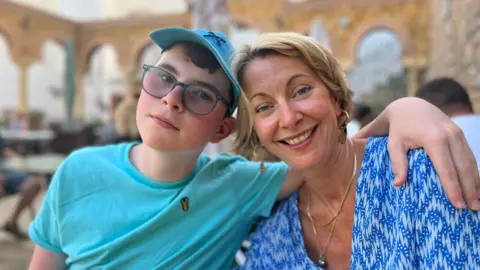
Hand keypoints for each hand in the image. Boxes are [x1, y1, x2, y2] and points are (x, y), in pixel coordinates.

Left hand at [355, 97, 479, 209]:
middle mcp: (450, 136)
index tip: (457, 205)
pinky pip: (470, 155)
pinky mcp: (460, 134)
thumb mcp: (393, 143)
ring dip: (476, 183)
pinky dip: (475, 172)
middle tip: (472, 209)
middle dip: (469, 189)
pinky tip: (477, 187)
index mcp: (434, 139)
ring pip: (471, 162)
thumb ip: (397, 163)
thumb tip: (398, 184)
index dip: (453, 188)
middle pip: (463, 167)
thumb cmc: (398, 128)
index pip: (446, 168)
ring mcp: (458, 134)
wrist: (410, 105)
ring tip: (478, 203)